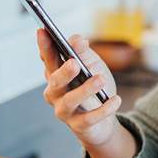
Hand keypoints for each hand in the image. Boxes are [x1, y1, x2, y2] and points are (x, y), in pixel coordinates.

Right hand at [36, 29, 121, 147]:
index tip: (43, 31)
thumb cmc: (94, 88)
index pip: (48, 59)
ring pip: (70, 100)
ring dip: (85, 89)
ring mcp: (64, 111)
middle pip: (55, 81)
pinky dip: (103, 109)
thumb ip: (83, 52)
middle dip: (63, 72)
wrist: (103, 122)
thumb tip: (78, 40)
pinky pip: (89, 118)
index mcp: (56, 74)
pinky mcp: (78, 126)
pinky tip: (115, 100)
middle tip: (74, 63)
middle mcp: (55, 93)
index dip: (44, 46)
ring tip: (100, 80)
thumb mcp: (92, 65)